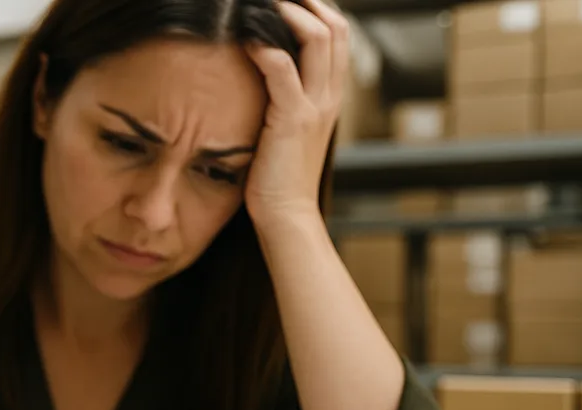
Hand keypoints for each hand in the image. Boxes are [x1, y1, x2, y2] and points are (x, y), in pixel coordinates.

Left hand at [244, 0, 349, 228]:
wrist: (286, 217)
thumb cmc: (278, 179)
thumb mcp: (287, 132)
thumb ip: (284, 102)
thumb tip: (262, 77)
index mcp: (330, 98)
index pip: (337, 36)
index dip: (316, 10)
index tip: (287, 3)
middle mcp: (329, 97)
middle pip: (334, 26)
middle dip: (306, 2)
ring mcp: (315, 106)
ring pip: (317, 37)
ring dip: (287, 13)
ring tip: (260, 6)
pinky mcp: (292, 119)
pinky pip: (281, 67)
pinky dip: (263, 46)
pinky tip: (245, 39)